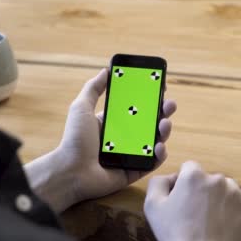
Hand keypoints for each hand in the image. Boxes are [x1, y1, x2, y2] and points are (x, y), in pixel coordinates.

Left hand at [25, 68, 176, 212]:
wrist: (70, 171)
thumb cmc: (74, 140)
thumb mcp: (81, 108)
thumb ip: (93, 88)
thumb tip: (106, 70)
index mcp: (113, 123)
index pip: (136, 108)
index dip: (149, 99)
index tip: (160, 88)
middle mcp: (124, 138)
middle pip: (150, 123)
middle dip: (163, 112)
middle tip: (169, 105)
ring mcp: (130, 155)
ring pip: (154, 141)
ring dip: (164, 131)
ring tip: (164, 124)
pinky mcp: (134, 170)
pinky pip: (152, 162)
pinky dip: (159, 155)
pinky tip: (159, 147)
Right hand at [144, 162, 240, 240]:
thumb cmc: (175, 233)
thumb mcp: (152, 205)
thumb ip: (158, 181)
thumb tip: (171, 177)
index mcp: (193, 175)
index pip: (189, 167)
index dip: (184, 182)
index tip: (183, 198)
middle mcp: (216, 178)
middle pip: (208, 177)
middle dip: (202, 189)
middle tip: (195, 211)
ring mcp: (234, 192)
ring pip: (226, 186)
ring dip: (220, 196)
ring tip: (211, 216)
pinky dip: (238, 201)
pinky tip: (229, 213)